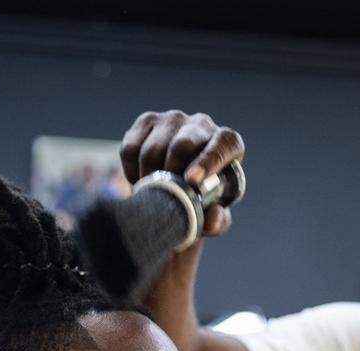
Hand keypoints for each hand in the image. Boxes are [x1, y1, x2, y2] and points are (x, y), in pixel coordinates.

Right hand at [120, 111, 244, 236]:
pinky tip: (139, 180)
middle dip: (170, 173)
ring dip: (148, 176)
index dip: (207, 162)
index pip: (222, 145)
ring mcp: (173, 119)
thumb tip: (213, 215)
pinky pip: (131, 146)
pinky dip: (131, 169)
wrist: (179, 182)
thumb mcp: (214, 213)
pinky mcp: (147, 120)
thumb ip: (218, 221)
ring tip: (151, 193)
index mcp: (228, 143)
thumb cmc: (203, 196)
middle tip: (163, 195)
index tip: (191, 181)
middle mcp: (202, 124)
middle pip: (182, 145)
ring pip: (153, 148)